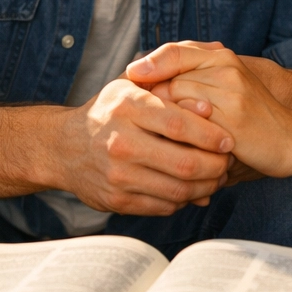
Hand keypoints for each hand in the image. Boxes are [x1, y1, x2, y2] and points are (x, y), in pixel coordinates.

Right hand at [53, 78, 233, 215]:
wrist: (63, 147)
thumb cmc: (110, 111)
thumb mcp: (132, 85)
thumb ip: (170, 85)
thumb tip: (209, 106)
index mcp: (127, 107)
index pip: (178, 123)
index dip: (209, 134)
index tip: (228, 139)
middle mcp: (120, 142)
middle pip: (183, 163)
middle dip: (215, 166)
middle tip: (227, 162)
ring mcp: (117, 175)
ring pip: (177, 190)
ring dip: (206, 187)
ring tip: (218, 178)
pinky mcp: (117, 200)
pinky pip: (164, 206)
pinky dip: (186, 201)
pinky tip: (194, 190)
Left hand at [126, 42, 291, 178]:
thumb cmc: (253, 117)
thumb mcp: (226, 88)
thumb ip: (194, 77)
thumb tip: (145, 76)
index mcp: (222, 57)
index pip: (174, 52)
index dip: (148, 65)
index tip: (129, 79)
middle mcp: (226, 68)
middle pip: (169, 79)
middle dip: (152, 101)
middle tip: (139, 120)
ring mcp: (230, 93)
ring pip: (177, 102)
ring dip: (162, 123)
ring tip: (154, 139)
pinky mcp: (232, 120)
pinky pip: (191, 126)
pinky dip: (178, 139)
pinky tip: (173, 150)